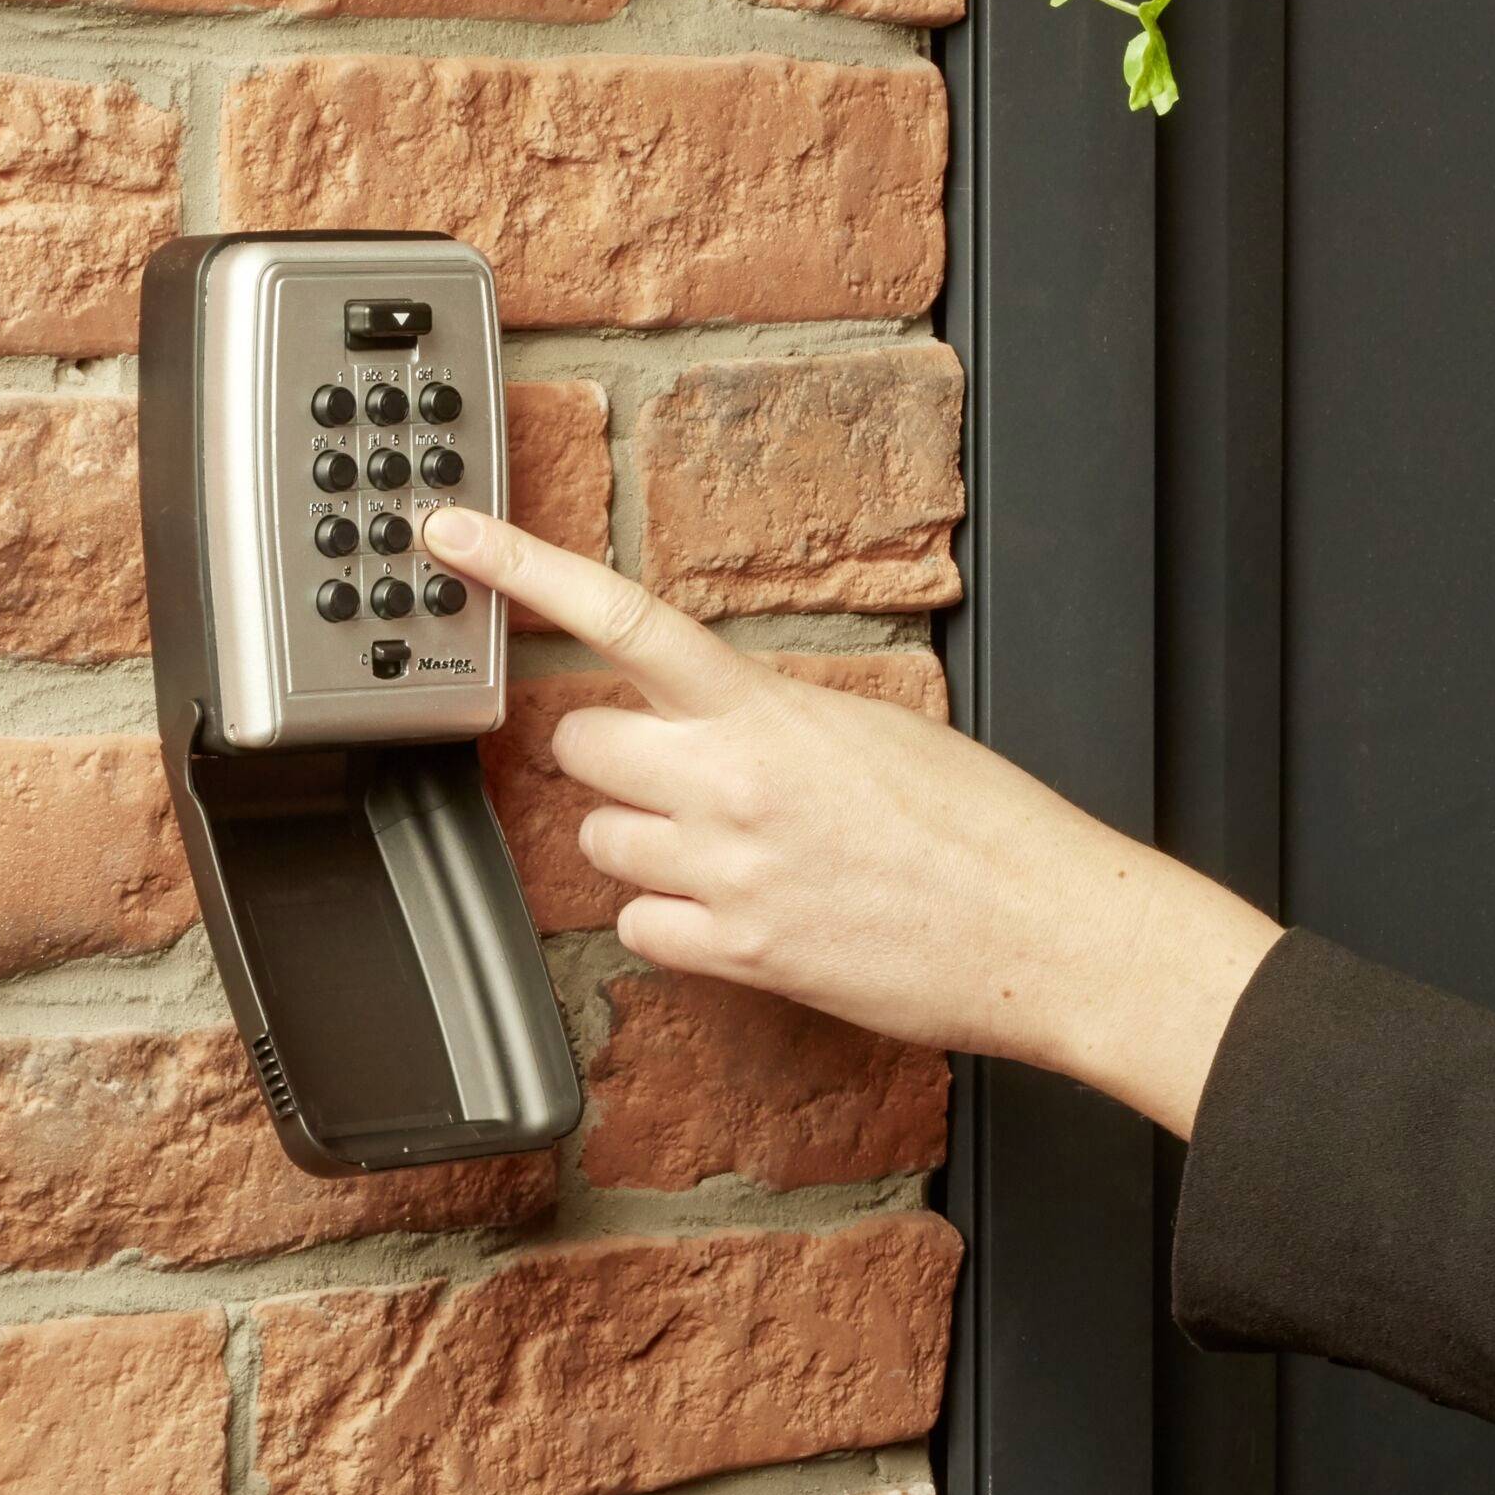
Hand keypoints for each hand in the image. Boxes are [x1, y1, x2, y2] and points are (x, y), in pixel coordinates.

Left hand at [425, 509, 1281, 1137]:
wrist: (1044, 927)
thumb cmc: (983, 826)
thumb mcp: (876, 727)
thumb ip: (772, 715)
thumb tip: (710, 719)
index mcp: (770, 708)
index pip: (622, 618)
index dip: (523, 568)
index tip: (451, 538)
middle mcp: (731, 785)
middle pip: (580, 745)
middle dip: (615, 756)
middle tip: (678, 771)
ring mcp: (727, 875)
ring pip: (598, 842)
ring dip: (641, 841)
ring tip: (727, 852)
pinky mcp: (738, 955)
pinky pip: (636, 928)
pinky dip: (669, 920)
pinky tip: (737, 912)